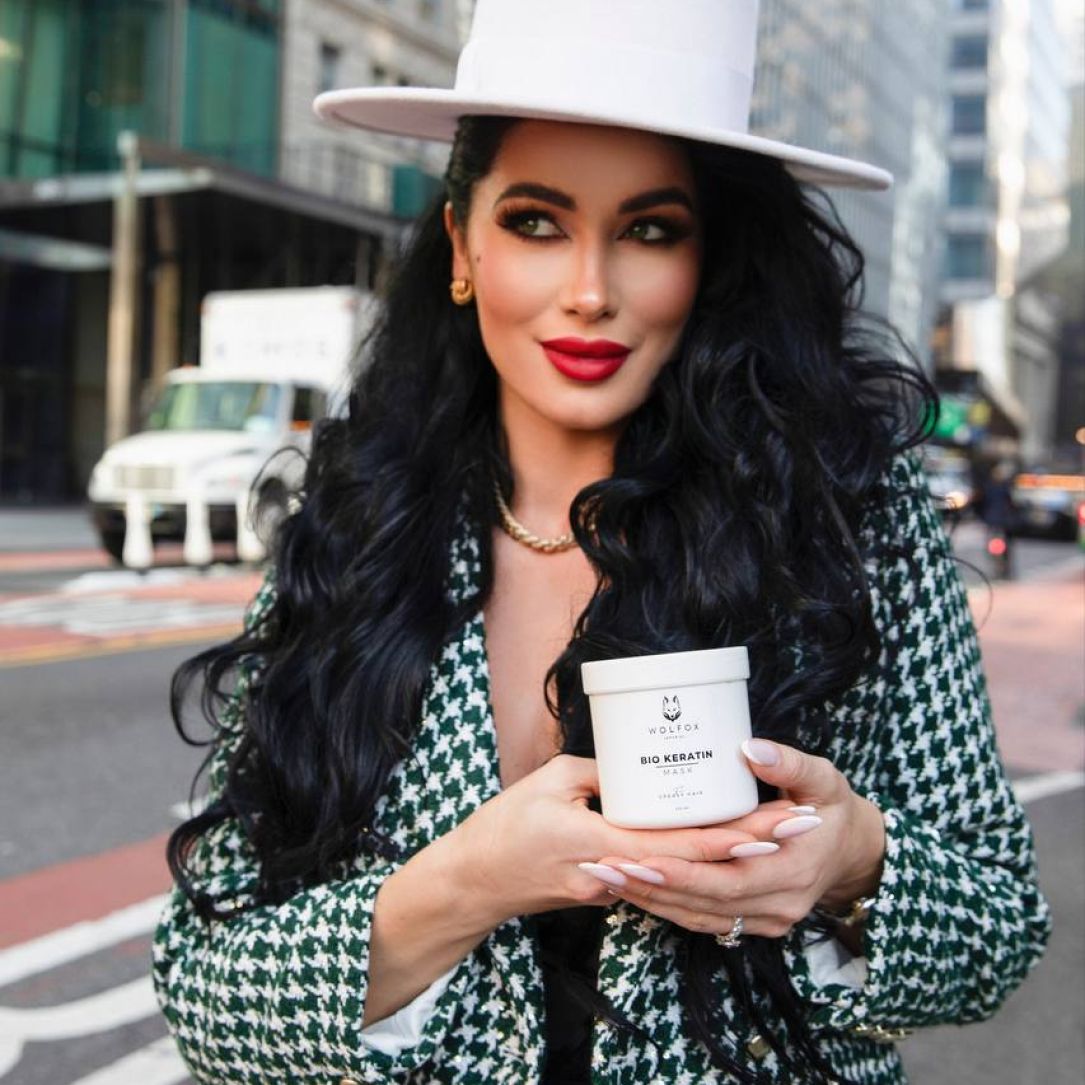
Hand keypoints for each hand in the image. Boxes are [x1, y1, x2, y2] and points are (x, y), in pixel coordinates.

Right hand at [444, 753, 807, 926]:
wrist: (475, 882)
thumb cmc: (506, 827)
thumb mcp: (553, 782)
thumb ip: (605, 775)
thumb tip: (642, 767)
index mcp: (601, 844)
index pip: (682, 844)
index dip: (735, 835)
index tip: (778, 822)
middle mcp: (618, 876)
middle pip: (695, 864)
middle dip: (751, 845)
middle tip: (800, 826)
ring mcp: (614, 890)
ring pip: (681, 874)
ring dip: (729, 859)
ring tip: (778, 836)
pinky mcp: (608, 891)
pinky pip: (658, 877)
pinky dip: (693, 864)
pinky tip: (722, 852)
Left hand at [587, 738, 885, 939]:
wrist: (853, 851)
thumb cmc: (832, 807)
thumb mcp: (822, 780)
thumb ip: (789, 765)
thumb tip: (751, 749)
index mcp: (794, 870)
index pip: (730, 880)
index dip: (683, 873)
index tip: (639, 856)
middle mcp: (778, 903)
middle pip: (705, 904)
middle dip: (651, 887)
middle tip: (603, 866)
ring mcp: (766, 918)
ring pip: (698, 917)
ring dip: (650, 900)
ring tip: (603, 876)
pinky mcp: (752, 921)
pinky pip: (704, 919)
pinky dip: (666, 905)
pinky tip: (631, 887)